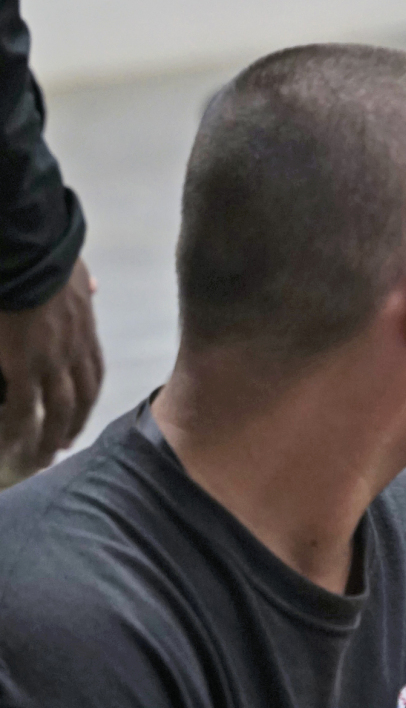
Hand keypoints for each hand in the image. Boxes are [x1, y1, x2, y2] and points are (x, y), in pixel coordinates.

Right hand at [0, 258, 102, 479]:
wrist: (27, 249)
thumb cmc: (44, 255)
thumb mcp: (74, 270)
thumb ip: (82, 285)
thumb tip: (93, 285)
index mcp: (85, 331)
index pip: (94, 374)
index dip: (88, 398)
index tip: (81, 414)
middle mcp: (74, 350)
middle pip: (82, 399)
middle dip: (74, 425)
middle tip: (61, 446)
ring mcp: (51, 360)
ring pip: (58, 411)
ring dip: (50, 437)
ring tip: (40, 458)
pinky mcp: (22, 364)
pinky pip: (23, 407)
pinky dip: (18, 428)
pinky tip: (10, 442)